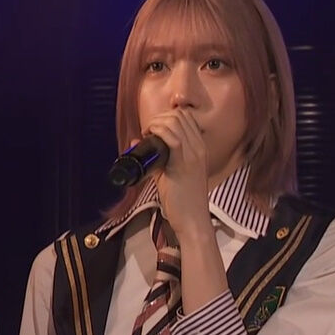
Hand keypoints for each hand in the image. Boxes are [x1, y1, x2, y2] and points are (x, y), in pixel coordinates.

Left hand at [142, 109, 211, 237]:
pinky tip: (149, 138)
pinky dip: (158, 132)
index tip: (153, 129)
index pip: (185, 117)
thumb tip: (135, 142)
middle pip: (180, 115)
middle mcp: (199, 147)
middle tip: (148, 132)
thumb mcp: (169, 173)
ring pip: (175, 121)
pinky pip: (172, 138)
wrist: (192, 219)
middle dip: (159, 117)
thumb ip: (154, 157)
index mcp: (199, 147)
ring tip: (147, 135)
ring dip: (156, 123)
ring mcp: (194, 154)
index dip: (166, 116)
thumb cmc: (182, 200)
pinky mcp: (184, 163)